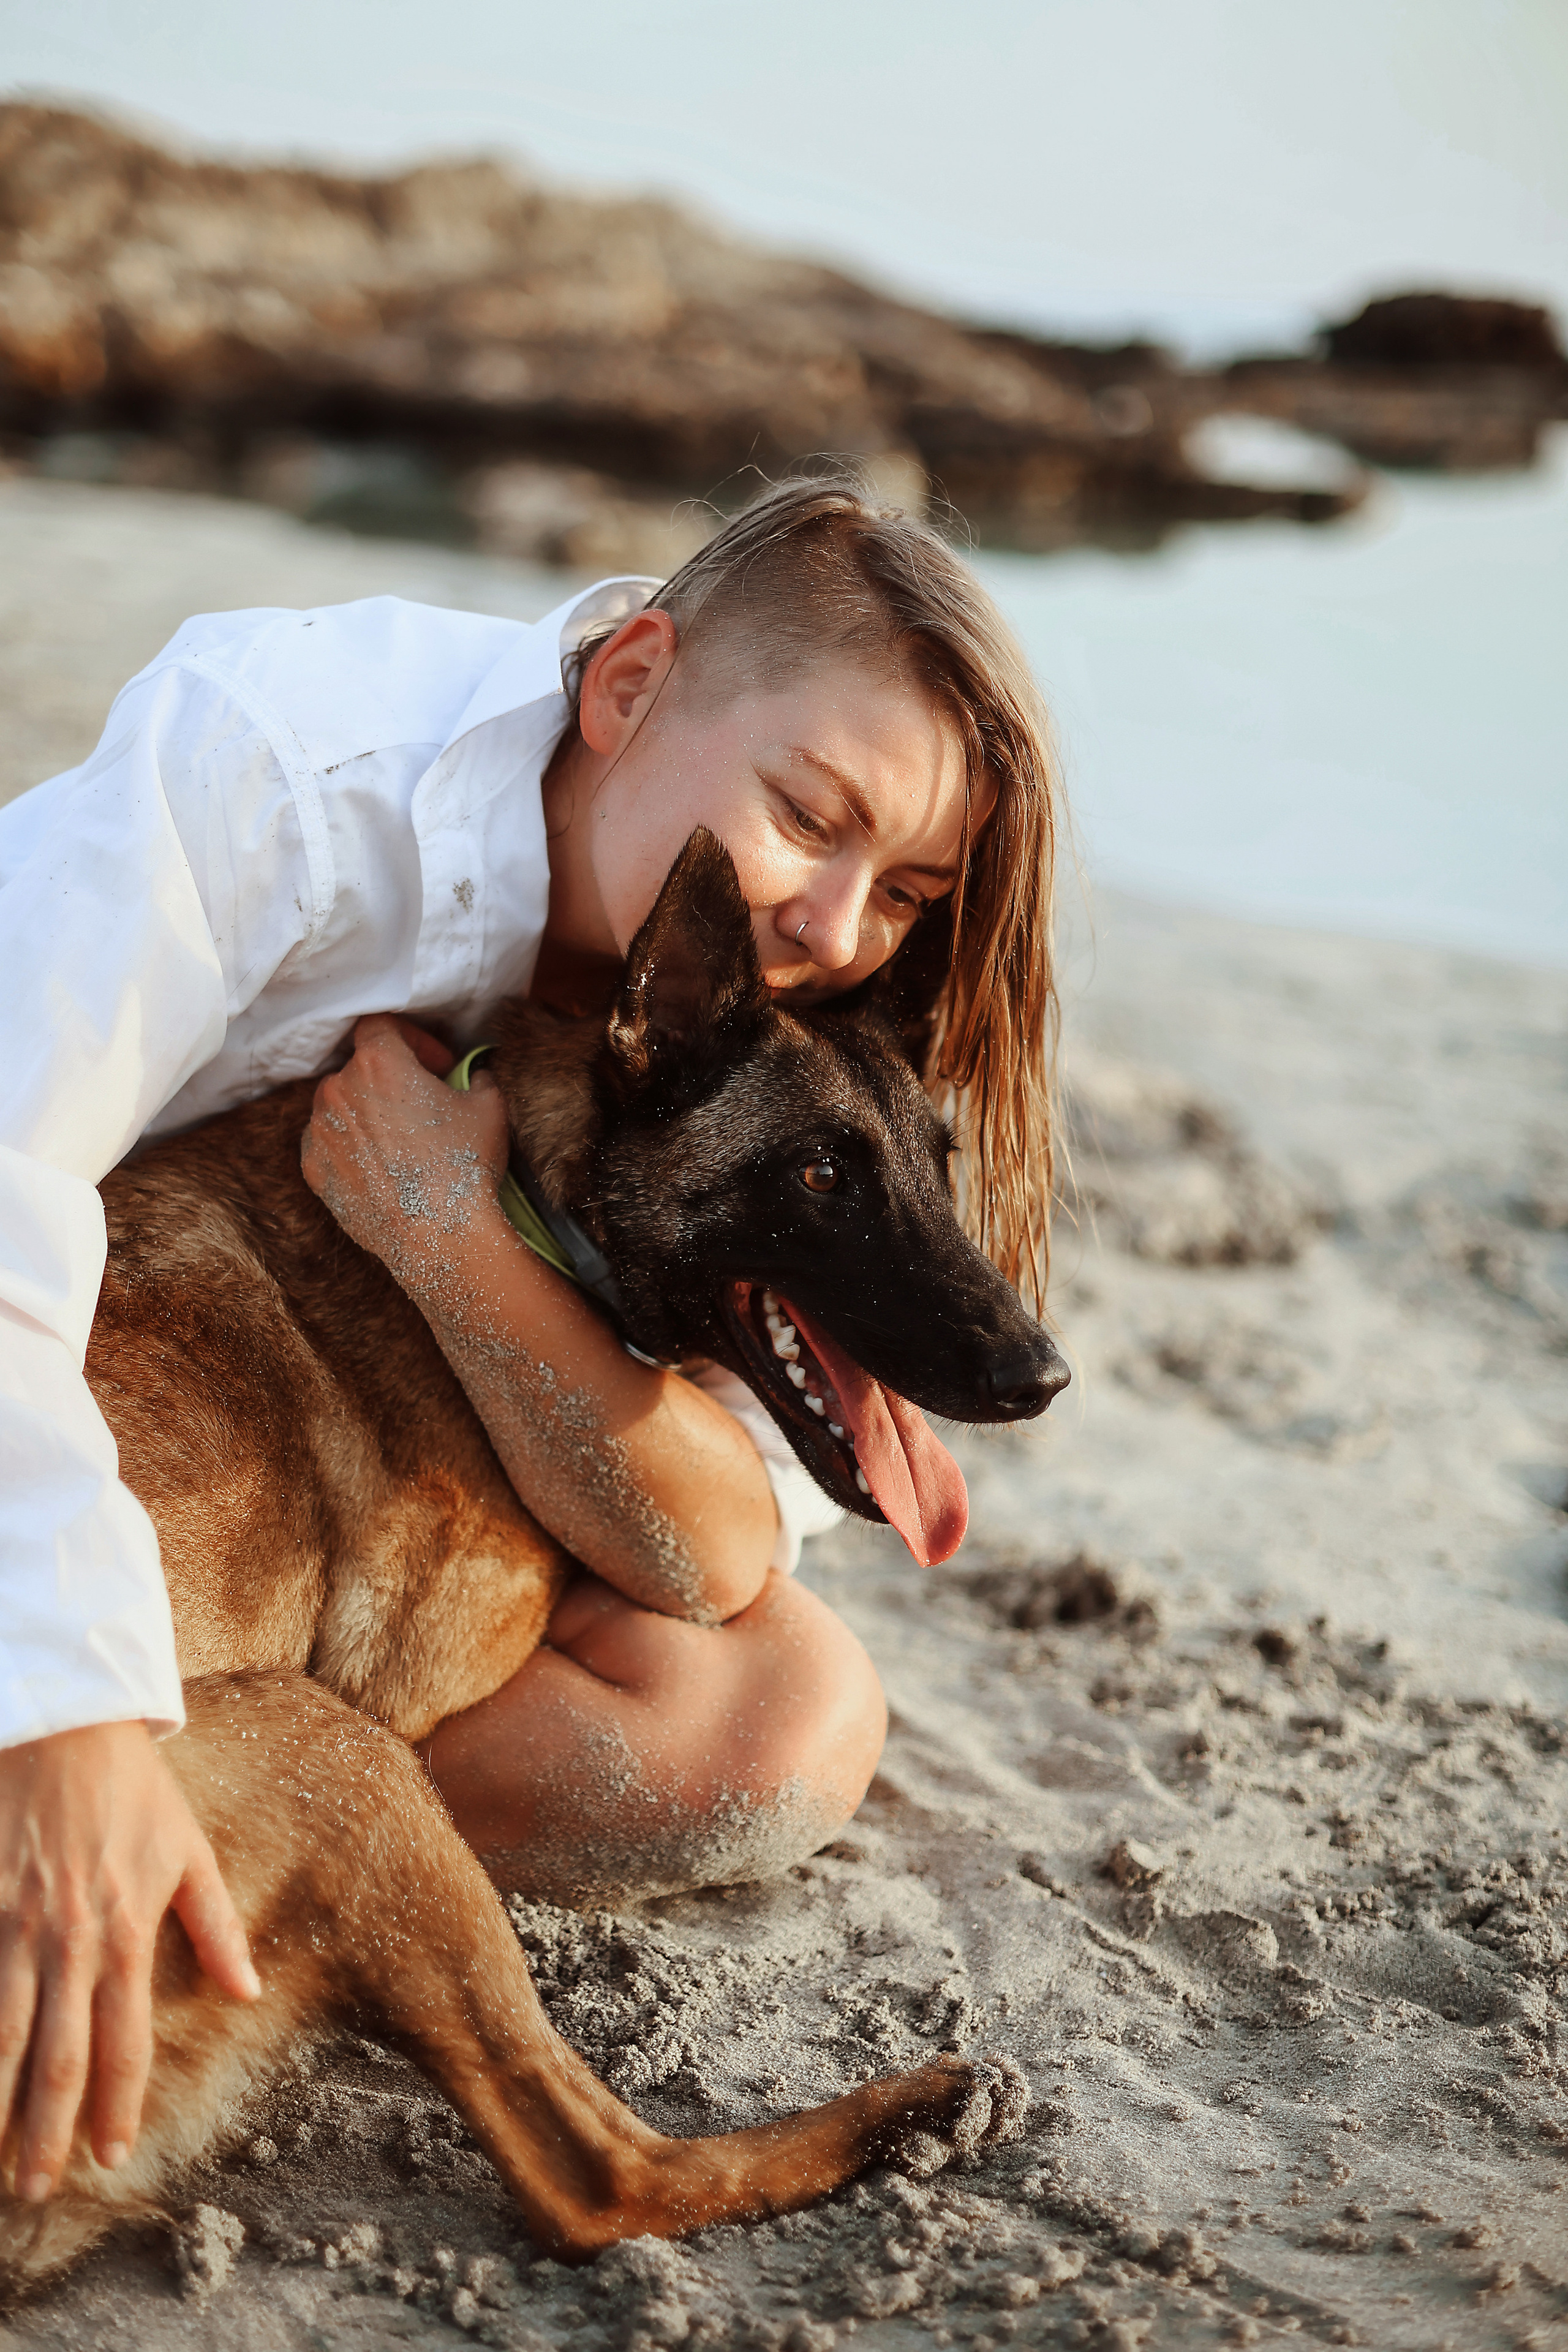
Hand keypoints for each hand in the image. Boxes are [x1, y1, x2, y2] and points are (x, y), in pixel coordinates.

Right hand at [0, 1721, 258, 2198]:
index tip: (109, 2156)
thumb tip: (247, 1991)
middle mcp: (71, 1942)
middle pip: (57, 2057)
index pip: (123, 2041)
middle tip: (35, 2188)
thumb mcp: (189, 1849)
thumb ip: (217, 1926)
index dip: (116, 2105)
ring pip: (0, 2038)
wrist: (65, 1726)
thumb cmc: (132, 1786)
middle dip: (46, 2131)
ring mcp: (16, 1928)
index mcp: (128, 1933)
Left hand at [301, 1015, 510, 1284]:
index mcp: (378, 1063)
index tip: (436, 1065)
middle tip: (423, 1105)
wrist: (439, 1236)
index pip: (381, 1025)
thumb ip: (479, 1076)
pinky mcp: (313, 1168)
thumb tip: (475, 1075)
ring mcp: (319, 1130)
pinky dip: (350, 1145)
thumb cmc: (466, 1165)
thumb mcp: (490, 1106)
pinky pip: (328, 1142)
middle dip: (391, 1079)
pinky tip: (383, 1167)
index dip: (412, 1038)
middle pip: (360, 1067)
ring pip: (340, 1105)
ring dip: (368, 1112)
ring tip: (402, 1141)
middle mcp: (337, 1089)